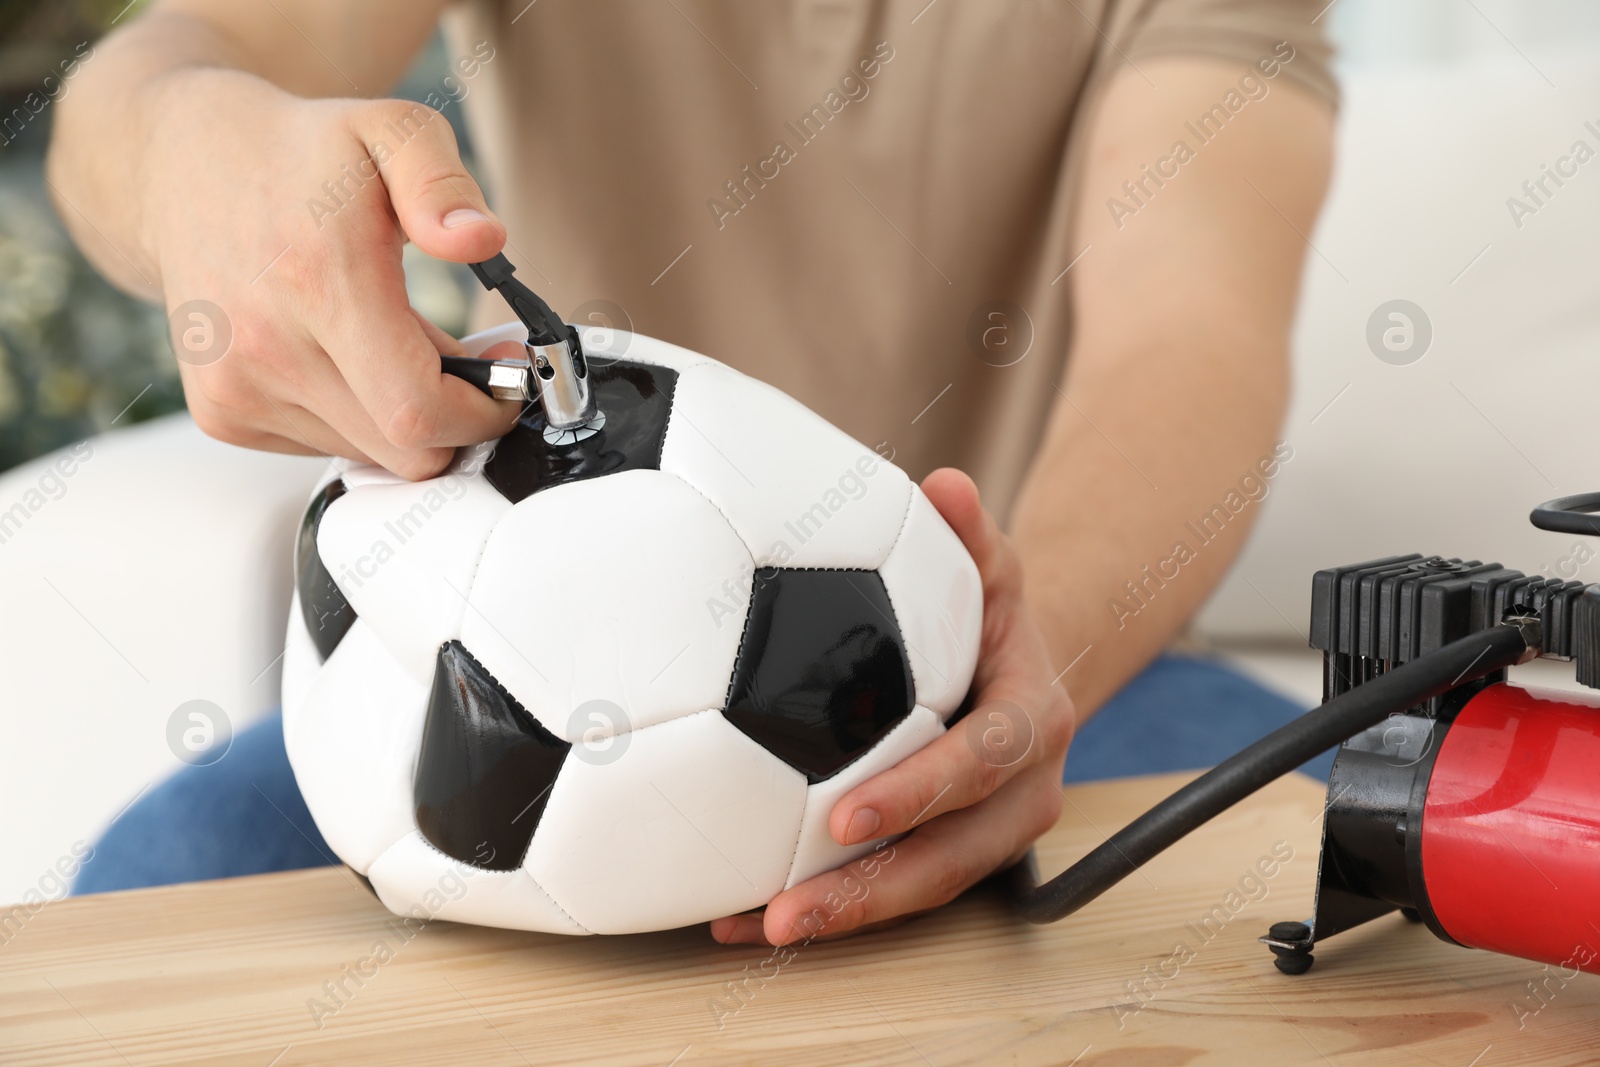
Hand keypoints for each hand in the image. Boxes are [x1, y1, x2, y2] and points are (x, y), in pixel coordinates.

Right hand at [139, 68, 519, 478]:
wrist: (180, 167)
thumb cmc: (302, 152)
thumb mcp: (392, 127)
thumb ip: (442, 182)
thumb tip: (480, 239)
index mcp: (319, 280)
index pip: (419, 408)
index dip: (486, 409)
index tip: (508, 371)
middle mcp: (267, 346)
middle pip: (407, 450)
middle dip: (460, 416)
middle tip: (469, 358)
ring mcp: (237, 388)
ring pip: (373, 456)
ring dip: (406, 414)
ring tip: (397, 342)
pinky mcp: (223, 413)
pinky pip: (327, 449)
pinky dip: (360, 418)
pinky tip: (347, 356)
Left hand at [710, 467, 1076, 944]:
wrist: (1022, 672)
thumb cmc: (991, 617)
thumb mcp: (992, 570)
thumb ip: (970, 534)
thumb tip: (945, 485)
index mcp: (1033, 721)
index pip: (981, 763)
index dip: (920, 793)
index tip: (849, 814)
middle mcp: (1022, 793)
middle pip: (952, 858)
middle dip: (873, 890)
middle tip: (790, 909)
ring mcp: (991, 836)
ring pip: (922, 889)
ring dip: (844, 915)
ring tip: (759, 928)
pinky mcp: (954, 858)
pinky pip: (896, 891)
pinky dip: (833, 908)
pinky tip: (753, 918)